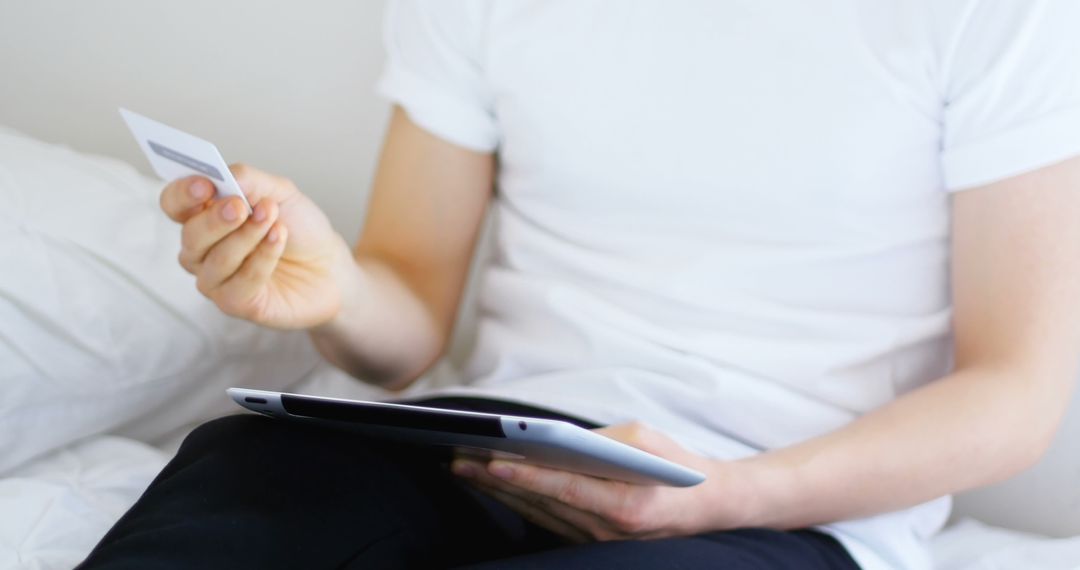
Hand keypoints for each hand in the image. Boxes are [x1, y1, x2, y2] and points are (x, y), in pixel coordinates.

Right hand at [161, 164, 349, 328]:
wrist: (329, 265)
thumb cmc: (298, 228)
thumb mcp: (279, 192)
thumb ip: (247, 179)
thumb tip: (221, 174)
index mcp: (204, 215)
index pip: (174, 203)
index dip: (183, 194)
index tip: (206, 184)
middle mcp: (202, 249)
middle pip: (190, 235)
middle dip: (216, 219)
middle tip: (243, 206)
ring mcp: (215, 279)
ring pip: (215, 260)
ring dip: (247, 237)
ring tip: (274, 221)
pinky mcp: (234, 303)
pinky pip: (239, 282)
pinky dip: (262, 258)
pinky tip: (278, 240)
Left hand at [451, 423, 750, 542]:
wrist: (705, 507)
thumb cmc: (675, 467)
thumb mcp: (646, 441)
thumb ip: (601, 441)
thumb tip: (555, 439)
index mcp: (626, 506)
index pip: (565, 489)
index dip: (526, 476)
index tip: (492, 461)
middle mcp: (608, 531)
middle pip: (541, 503)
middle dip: (496, 481)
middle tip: (459, 459)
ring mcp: (597, 541)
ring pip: (537, 513)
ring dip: (498, 492)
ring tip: (464, 469)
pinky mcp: (589, 542)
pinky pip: (546, 520)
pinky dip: (517, 501)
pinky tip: (492, 485)